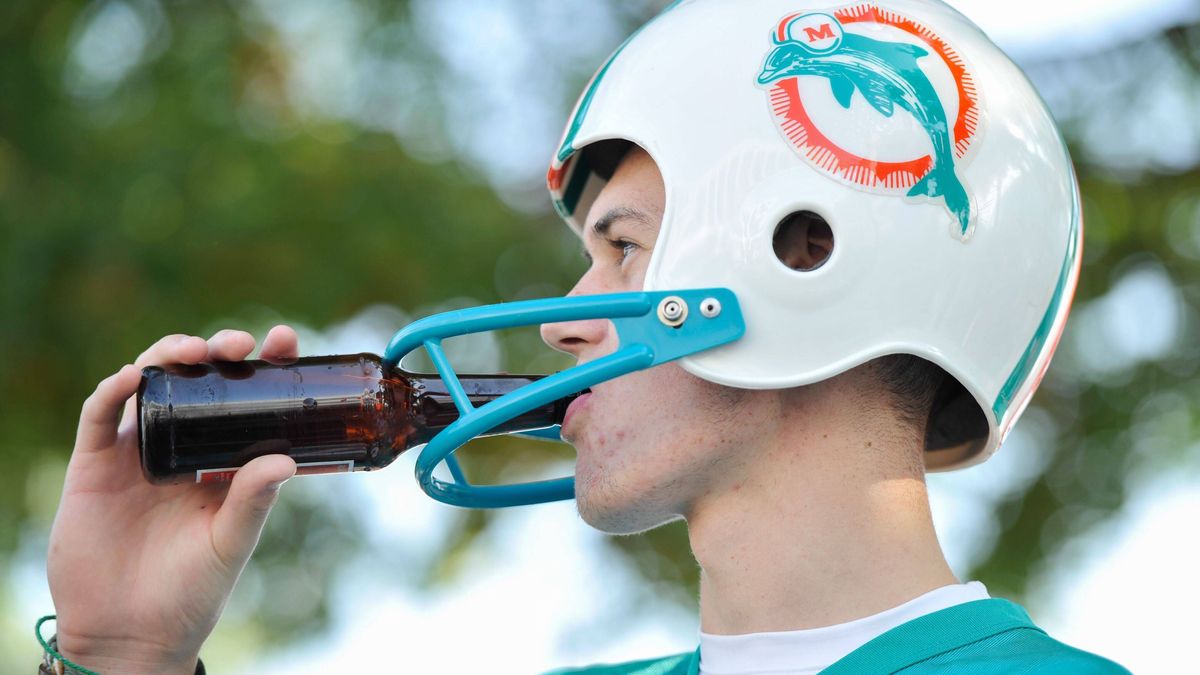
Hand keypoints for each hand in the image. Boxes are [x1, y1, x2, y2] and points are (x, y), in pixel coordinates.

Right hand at [46, 326, 299, 673]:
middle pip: (198, 380)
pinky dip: (112, 392)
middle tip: (239, 343)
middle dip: (217, 351)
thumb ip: (254, 502)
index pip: (245, 399)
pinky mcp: (93, 467)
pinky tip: (131, 378)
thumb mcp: (231, 543)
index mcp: (221, 460)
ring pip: (148, 385)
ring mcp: (135, 453)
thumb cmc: (191, 591)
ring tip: (193, 351)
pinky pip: (98, 417)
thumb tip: (285, 461)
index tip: (286, 340)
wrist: (132, 633)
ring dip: (167, 357)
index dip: (264, 365)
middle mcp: (180, 447)